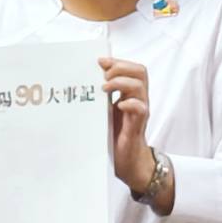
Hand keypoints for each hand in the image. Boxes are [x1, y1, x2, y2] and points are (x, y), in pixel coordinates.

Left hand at [100, 57, 154, 191]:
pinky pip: (141, 108)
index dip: (118, 61)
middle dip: (121, 67)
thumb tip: (80, 82)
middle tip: (104, 75)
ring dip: (121, 82)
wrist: (126, 161)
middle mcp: (137, 99)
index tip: (99, 61)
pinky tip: (118, 105)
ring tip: (105, 88)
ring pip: (140, 86)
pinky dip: (129, 103)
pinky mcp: (137, 125)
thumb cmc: (113, 135)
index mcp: (130, 93)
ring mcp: (139, 112)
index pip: (132, 68)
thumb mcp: (104, 111)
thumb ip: (99, 97)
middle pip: (140, 72)